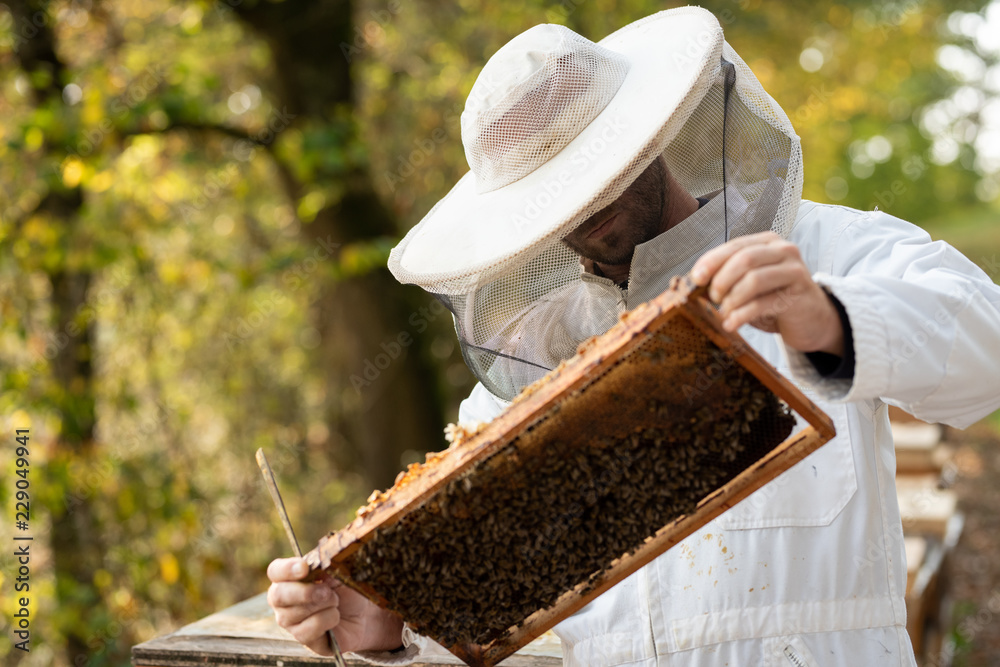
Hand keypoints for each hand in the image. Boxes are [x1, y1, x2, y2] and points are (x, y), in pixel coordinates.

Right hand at [267, 557, 403, 654]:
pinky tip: (336, 617)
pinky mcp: (303, 639)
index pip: (275, 571)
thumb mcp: (339, 573)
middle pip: (278, 595)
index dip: (287, 569)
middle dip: (305, 592)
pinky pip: (309, 630)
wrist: (364, 614)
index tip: (304, 568)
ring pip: (294, 614)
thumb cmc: (347, 589)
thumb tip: (319, 566)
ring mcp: (290, 622)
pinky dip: (328, 620)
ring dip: (323, 605)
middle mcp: (283, 601)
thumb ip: (326, 567)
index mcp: (289, 578)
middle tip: (327, 591)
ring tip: (336, 601)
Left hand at [691, 232, 843, 355]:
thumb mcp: (750, 283)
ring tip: (724, 311)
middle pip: (744, 258)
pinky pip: (763, 303)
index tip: (696, 278)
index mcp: (767, 242)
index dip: (711, 261)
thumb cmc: (776, 298)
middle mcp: (783, 251)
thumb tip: (694, 282)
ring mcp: (794, 271)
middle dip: (722, 280)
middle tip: (713, 297)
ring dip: (732, 298)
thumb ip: (728, 277)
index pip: (734, 246)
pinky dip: (741, 315)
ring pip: (754, 279)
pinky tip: (731, 324)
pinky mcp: (798, 295)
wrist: (813, 319)